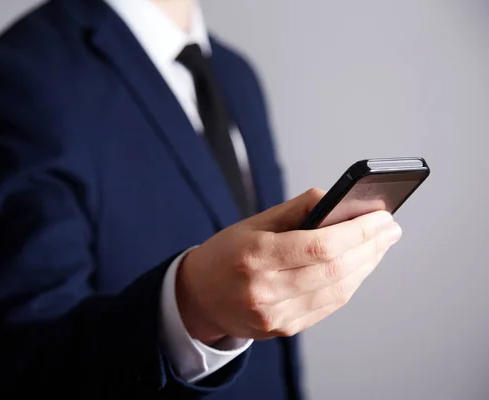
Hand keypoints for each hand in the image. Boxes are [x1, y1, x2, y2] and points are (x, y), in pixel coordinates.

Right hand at [176, 189, 401, 344]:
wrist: (199, 297)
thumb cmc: (225, 254)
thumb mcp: (252, 223)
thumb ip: (296, 210)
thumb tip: (338, 200)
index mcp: (255, 256)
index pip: (320, 245)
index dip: (358, 231)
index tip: (382, 217)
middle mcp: (265, 290)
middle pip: (335, 270)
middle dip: (370, 247)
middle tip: (390, 229)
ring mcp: (275, 314)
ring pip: (337, 291)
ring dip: (365, 266)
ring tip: (379, 245)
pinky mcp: (283, 328)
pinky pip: (328, 306)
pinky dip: (349, 284)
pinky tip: (359, 267)